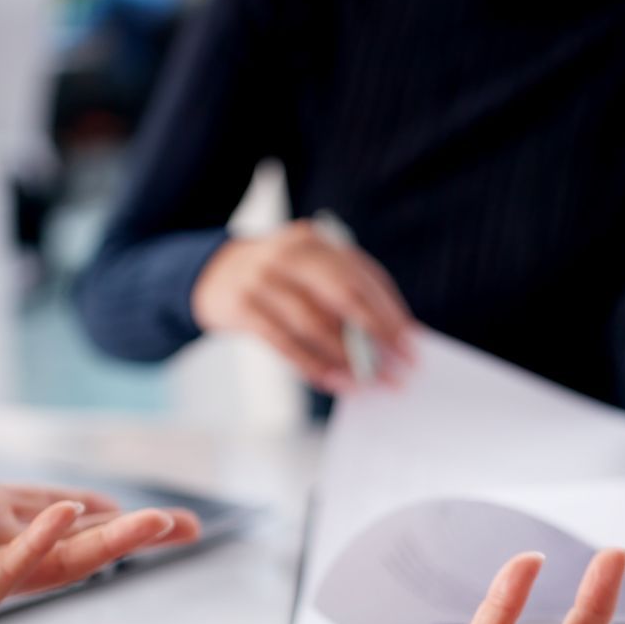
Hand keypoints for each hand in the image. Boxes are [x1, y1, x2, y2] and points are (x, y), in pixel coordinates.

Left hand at [0, 369, 201, 623]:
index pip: (54, 504)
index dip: (103, 508)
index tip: (148, 510)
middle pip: (76, 537)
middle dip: (133, 533)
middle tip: (185, 528)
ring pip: (59, 560)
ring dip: (110, 543)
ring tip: (158, 527)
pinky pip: (11, 575)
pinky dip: (42, 548)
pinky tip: (68, 522)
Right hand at [192, 220, 415, 393]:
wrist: (212, 274)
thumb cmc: (280, 279)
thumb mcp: (311, 271)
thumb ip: (347, 294)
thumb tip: (393, 337)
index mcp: (317, 240)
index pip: (363, 276)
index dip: (390, 312)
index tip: (411, 345)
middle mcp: (290, 253)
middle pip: (342, 295)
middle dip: (376, 335)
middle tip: (398, 368)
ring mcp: (263, 278)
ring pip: (314, 323)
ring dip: (345, 358)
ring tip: (368, 382)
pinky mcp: (242, 307)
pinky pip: (285, 343)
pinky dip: (313, 366)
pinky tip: (335, 382)